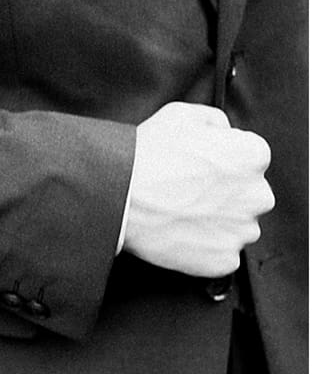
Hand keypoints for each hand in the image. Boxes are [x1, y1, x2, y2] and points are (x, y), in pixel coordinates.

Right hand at [121, 102, 271, 277]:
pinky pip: (221, 255)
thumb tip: (223, 132)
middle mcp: (257, 195)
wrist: (118, 195)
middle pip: (247, 195)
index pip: (250, 159)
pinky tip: (179, 233)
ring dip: (216, 222)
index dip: (220, 162)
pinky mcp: (224, 259)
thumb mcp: (180, 114)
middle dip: (224, 195)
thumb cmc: (146, 155)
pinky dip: (204, 248)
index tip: (199, 168)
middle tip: (187, 191)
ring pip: (236, 226)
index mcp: (253, 156)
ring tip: (180, 213)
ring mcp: (242, 231)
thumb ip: (214, 120)